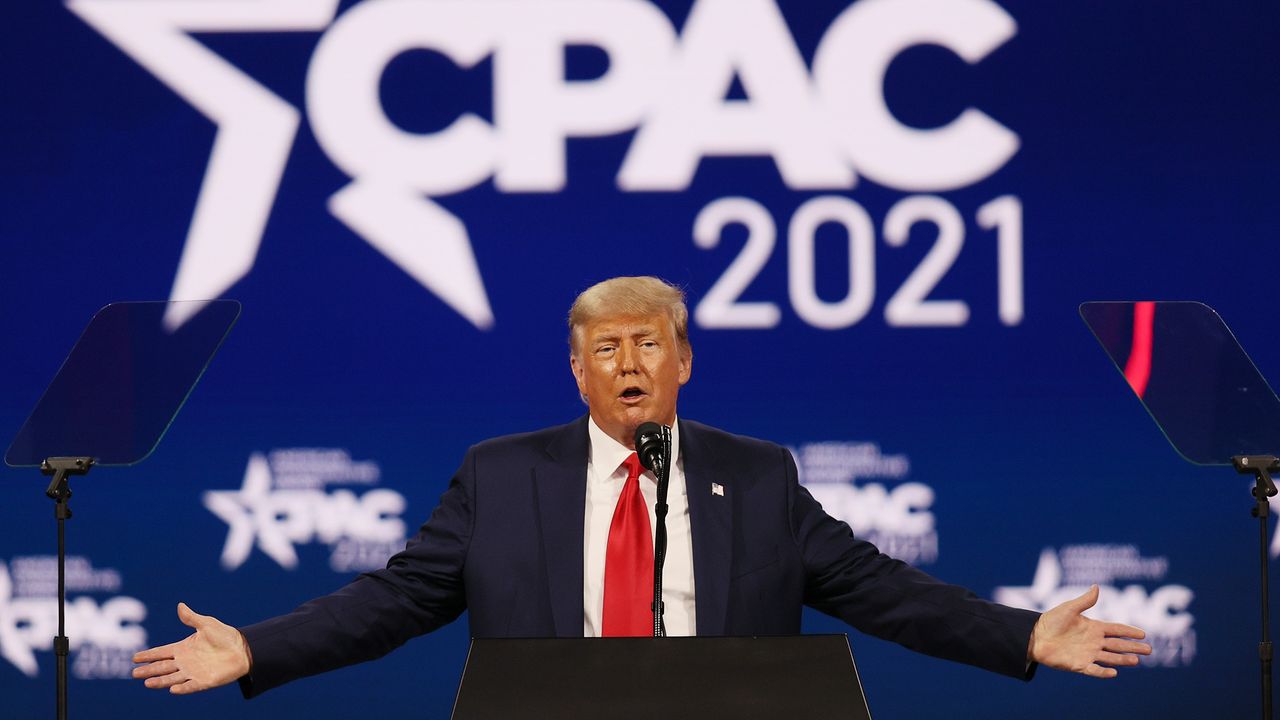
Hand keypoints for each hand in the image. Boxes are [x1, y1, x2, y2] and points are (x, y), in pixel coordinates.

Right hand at [132, 603, 250, 693]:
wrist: (243, 649)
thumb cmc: (225, 636)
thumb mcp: (207, 624)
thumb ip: (192, 618)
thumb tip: (180, 605)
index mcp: (183, 648)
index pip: (161, 652)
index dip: (148, 655)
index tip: (134, 658)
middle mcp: (185, 662)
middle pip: (162, 667)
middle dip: (148, 670)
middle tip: (134, 673)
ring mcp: (193, 672)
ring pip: (172, 678)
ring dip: (160, 681)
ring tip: (147, 683)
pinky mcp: (204, 681)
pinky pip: (190, 686)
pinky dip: (181, 688)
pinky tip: (172, 689)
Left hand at [1028, 585, 1151, 677]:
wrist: (1034, 636)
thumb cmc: (1050, 620)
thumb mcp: (1069, 608)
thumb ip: (1084, 601)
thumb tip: (1096, 586)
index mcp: (1093, 627)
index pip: (1116, 629)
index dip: (1129, 631)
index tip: (1143, 634)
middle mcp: (1094, 642)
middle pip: (1118, 645)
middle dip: (1133, 647)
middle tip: (1149, 650)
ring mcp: (1087, 654)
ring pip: (1110, 658)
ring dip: (1123, 660)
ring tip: (1136, 661)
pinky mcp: (1078, 665)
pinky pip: (1094, 670)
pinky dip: (1103, 672)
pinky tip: (1114, 673)